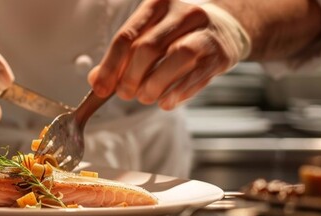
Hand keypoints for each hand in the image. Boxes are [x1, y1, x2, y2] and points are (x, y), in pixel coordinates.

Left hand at [88, 0, 249, 109]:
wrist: (224, 29)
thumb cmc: (178, 34)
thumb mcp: (149, 35)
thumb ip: (123, 56)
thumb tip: (97, 80)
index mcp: (157, 5)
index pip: (127, 36)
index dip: (110, 66)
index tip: (100, 88)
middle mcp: (182, 13)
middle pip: (147, 48)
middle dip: (130, 78)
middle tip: (125, 94)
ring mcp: (204, 31)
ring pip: (175, 58)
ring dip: (153, 85)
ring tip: (145, 97)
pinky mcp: (219, 53)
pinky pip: (195, 75)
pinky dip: (176, 93)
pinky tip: (165, 101)